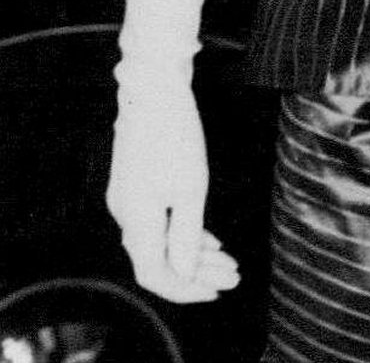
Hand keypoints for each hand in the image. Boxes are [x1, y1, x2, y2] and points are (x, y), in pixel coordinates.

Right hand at [106, 74, 239, 302]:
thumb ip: (187, 235)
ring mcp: (128, 198)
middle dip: (198, 272)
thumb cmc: (175, 134)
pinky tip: (208, 238)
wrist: (153, 89)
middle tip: (233, 275)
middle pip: (159, 259)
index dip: (185, 289)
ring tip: (228, 259)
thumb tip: (185, 273)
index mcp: (137, 220)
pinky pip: (158, 221)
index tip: (218, 290)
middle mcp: (125, 215)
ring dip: (193, 252)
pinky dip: (182, 232)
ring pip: (160, 240)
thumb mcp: (190, 188)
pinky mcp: (135, 183)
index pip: (156, 274)